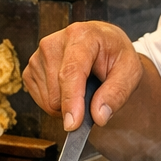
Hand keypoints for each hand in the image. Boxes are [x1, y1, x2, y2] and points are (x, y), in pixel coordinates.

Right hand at [23, 22, 143, 131]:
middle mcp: (53, 43)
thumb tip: (99, 116)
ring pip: (48, 101)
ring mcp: (38, 56)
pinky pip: (40, 102)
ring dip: (67, 105)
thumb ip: (116, 94)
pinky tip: (68, 88)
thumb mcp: (130, 72)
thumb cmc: (115, 56)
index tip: (73, 124)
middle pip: (57, 94)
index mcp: (80, 36)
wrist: (102, 45)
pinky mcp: (30, 69)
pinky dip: (57, 103)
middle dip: (77, 106)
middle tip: (94, 94)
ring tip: (82, 87)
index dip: (71, 101)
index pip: (71, 72)